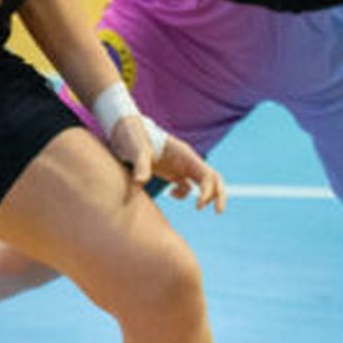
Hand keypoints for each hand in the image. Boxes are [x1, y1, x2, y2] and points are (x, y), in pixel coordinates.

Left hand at [110, 117, 225, 212]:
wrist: (123, 129)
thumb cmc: (132, 135)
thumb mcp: (136, 149)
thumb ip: (141, 164)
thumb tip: (140, 182)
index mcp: (184, 154)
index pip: (207, 174)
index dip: (208, 191)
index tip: (198, 206)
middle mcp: (186, 160)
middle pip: (212, 178)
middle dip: (219, 194)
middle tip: (218, 212)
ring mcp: (180, 165)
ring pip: (202, 182)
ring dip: (206, 196)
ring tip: (197, 208)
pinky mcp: (171, 171)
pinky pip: (186, 185)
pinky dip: (184, 194)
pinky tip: (171, 194)